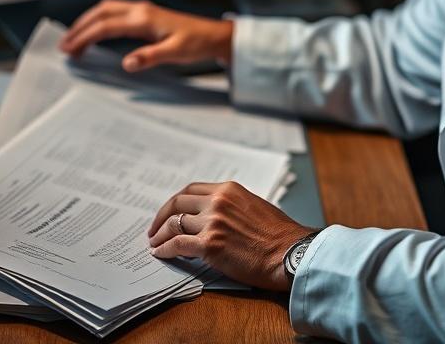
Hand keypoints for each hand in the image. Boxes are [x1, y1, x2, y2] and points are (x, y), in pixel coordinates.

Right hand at [59, 0, 233, 72]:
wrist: (214, 35)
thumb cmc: (198, 43)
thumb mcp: (176, 53)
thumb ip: (150, 57)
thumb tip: (127, 63)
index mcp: (144, 18)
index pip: (106, 25)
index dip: (85, 36)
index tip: (70, 48)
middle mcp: (141, 10)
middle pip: (100, 12)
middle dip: (80, 27)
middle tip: (65, 44)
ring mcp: (143, 10)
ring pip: (107, 9)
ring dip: (88, 21)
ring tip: (75, 37)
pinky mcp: (146, 15)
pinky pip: (115, 12)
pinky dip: (100, 19)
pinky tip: (97, 30)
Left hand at [147, 181, 315, 291]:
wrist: (290, 253)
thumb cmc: (279, 235)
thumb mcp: (254, 206)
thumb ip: (231, 206)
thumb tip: (214, 215)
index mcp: (228, 190)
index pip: (191, 190)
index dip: (175, 202)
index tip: (169, 211)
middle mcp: (218, 202)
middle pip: (177, 203)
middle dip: (161, 216)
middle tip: (154, 228)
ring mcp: (213, 222)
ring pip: (174, 224)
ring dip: (160, 235)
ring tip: (154, 243)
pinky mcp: (210, 245)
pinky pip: (177, 244)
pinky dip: (165, 249)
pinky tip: (160, 254)